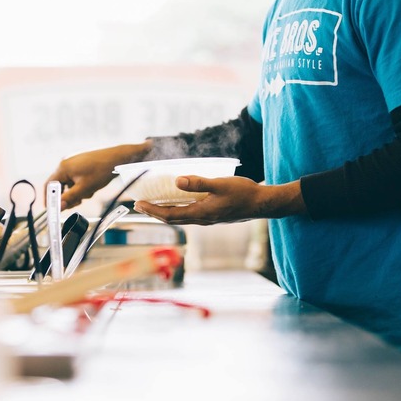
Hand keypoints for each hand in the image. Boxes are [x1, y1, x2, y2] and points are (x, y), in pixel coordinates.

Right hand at [46, 141, 152, 209]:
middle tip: (76, 203)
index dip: (49, 198)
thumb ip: (69, 198)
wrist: (117, 159)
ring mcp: (74, 164)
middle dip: (67, 196)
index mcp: (63, 168)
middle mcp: (66, 164)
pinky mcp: (81, 165)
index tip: (52, 208)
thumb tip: (59, 206)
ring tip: (88, 192)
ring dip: (76, 192)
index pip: (49, 185)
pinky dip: (82, 186)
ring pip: (69, 184)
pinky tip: (92, 187)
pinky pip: (76, 179)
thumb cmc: (101, 171)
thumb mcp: (84, 188)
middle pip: (59, 185)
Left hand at [133, 176, 306, 224]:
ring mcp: (207, 219)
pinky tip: (177, 203)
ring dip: (164, 212)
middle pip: (172, 218)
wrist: (262, 204)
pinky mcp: (213, 215)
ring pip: (180, 218)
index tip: (138, 204)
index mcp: (200, 213)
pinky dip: (177, 210)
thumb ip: (198, 183)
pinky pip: (189, 215)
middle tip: (139, 205)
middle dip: (154, 212)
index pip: (170, 215)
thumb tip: (176, 181)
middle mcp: (201, 219)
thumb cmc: (243, 193)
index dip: (152, 210)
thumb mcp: (220, 184)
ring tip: (153, 205)